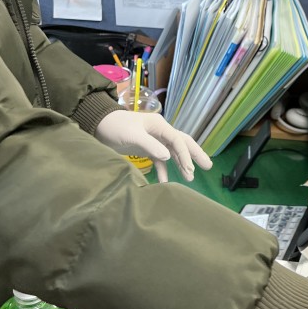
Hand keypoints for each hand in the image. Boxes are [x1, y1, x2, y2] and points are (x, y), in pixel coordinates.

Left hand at [94, 110, 211, 182]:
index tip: (190, 170)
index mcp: (160, 125)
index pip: (178, 140)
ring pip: (173, 153)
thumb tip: (168, 157)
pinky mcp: (147, 149)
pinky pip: (160, 161)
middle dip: (194, 155)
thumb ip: (150, 145)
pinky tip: (166, 182)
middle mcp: (160, 132)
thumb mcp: (132, 135)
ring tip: (191, 178)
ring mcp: (154, 141)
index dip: (186, 155)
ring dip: (182, 164)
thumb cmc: (116, 127)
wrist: (99, 126)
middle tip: (208, 166)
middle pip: (182, 143)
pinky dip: (164, 171)